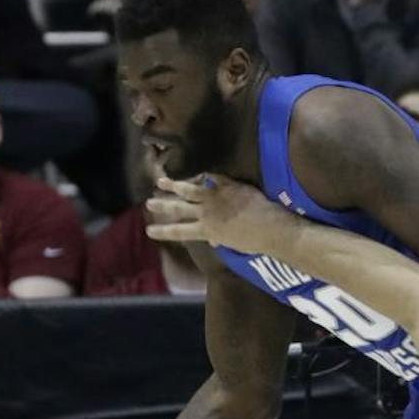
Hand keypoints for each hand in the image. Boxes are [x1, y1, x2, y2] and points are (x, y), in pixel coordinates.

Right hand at [146, 174, 295, 256]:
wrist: (269, 227)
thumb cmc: (253, 242)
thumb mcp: (232, 245)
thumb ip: (219, 239)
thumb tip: (214, 240)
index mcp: (206, 231)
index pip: (179, 232)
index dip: (164, 231)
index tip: (150, 230)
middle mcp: (206, 213)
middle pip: (178, 208)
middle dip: (162, 205)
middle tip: (148, 203)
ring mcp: (215, 197)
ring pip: (189, 189)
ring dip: (174, 185)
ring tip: (161, 181)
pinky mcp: (227, 185)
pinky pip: (212, 177)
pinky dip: (203, 176)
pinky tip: (197, 173)